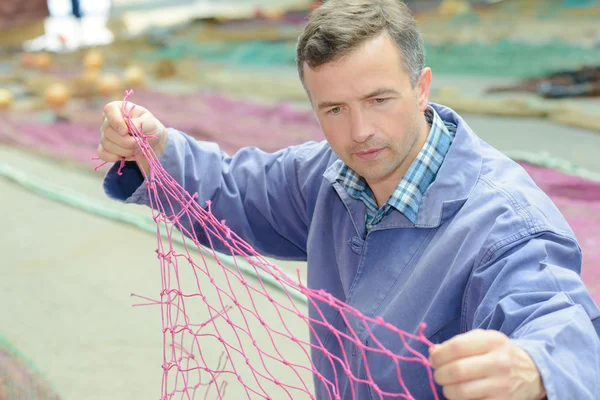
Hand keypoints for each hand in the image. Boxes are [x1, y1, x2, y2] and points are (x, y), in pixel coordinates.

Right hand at [98, 101, 167, 174]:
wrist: (151, 142)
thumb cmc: (149, 128)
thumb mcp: (150, 122)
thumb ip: (140, 123)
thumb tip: (128, 127)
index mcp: (118, 109)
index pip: (109, 109)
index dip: (116, 121)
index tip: (126, 131)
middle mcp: (108, 120)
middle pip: (107, 131)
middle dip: (125, 141)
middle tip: (137, 142)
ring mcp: (104, 135)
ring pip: (107, 144)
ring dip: (124, 150)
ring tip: (135, 148)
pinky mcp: (105, 148)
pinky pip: (103, 154)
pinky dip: (114, 157)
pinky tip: (124, 155)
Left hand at [428, 329, 545, 399]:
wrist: (532, 372)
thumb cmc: (499, 353)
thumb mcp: (482, 340)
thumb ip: (457, 343)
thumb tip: (433, 352)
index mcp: (493, 341)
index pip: (456, 347)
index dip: (439, 355)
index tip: (434, 359)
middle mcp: (499, 363)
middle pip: (456, 371)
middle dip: (440, 374)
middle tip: (439, 374)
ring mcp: (502, 386)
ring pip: (460, 392)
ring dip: (447, 390)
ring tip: (449, 386)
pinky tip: (463, 394)